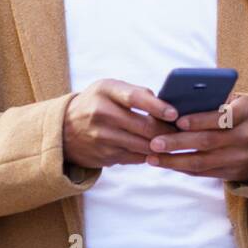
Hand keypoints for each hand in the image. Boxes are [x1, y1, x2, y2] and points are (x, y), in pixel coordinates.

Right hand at [63, 79, 179, 168]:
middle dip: (167, 131)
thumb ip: (136, 93)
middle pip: (143, 127)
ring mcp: (101, 138)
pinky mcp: (105, 156)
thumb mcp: (109, 89)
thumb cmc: (97, 103)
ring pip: (142, 145)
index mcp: (104, 91)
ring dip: (162, 146)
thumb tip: (168, 105)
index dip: (157, 107)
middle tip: (184, 131)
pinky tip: (160, 152)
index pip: (135, 98)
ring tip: (177, 142)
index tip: (175, 114)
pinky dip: (150, 155)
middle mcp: (100, 114)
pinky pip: (136, 158)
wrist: (64, 129)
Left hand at [146, 93, 247, 182]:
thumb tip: (177, 102)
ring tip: (153, 157)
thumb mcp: (235, 102)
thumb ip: (213, 101)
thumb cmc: (239, 114)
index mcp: (247, 112)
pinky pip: (203, 172)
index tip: (177, 121)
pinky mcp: (234, 173)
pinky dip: (182, 168)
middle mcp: (247, 136)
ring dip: (174, 160)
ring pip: (203, 161)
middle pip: (208, 141)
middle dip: (178, 143)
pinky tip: (166, 164)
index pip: (222, 116)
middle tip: (154, 142)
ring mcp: (241, 157)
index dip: (200, 120)